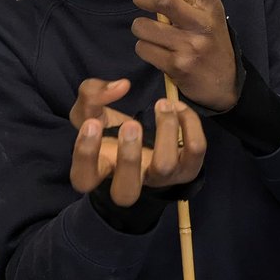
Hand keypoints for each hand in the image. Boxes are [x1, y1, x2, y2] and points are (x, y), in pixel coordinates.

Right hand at [69, 79, 205, 204]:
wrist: (150, 140)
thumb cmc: (112, 129)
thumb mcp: (91, 109)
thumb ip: (92, 94)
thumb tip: (121, 86)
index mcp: (102, 169)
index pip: (84, 178)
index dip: (86, 154)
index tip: (93, 123)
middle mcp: (132, 182)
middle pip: (126, 192)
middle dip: (128, 158)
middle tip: (131, 124)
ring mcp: (162, 178)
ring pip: (164, 167)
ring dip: (164, 132)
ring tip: (162, 104)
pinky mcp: (188, 169)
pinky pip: (195, 151)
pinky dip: (190, 125)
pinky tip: (179, 107)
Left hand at [132, 0, 238, 111]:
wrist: (225, 86)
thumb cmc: (211, 45)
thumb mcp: (206, 18)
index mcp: (212, 7)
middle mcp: (203, 25)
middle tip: (141, 0)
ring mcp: (190, 47)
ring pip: (144, 26)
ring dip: (140, 27)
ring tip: (151, 33)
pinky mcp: (177, 66)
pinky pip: (144, 48)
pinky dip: (144, 48)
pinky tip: (156, 51)